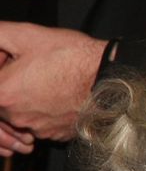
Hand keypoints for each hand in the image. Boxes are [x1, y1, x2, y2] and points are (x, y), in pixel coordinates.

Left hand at [0, 22, 106, 149]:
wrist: (109, 77)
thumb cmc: (72, 57)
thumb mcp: (27, 35)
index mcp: (3, 93)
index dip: (3, 70)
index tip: (12, 65)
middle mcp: (17, 117)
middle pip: (2, 104)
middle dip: (11, 88)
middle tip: (31, 71)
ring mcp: (39, 129)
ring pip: (21, 116)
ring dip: (28, 102)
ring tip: (47, 83)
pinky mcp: (57, 135)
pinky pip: (43, 125)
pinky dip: (46, 113)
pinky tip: (58, 97)